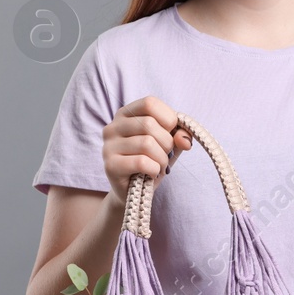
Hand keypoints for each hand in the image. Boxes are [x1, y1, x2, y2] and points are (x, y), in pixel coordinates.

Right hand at [101, 94, 192, 208]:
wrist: (133, 191)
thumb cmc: (151, 161)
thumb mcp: (168, 143)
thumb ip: (179, 135)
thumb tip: (185, 140)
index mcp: (125, 114)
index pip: (149, 103)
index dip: (168, 118)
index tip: (171, 133)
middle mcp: (112, 126)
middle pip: (149, 124)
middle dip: (167, 143)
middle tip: (165, 155)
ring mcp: (108, 146)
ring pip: (147, 143)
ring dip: (162, 159)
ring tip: (159, 166)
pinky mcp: (110, 165)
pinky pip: (141, 162)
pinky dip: (154, 170)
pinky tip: (151, 174)